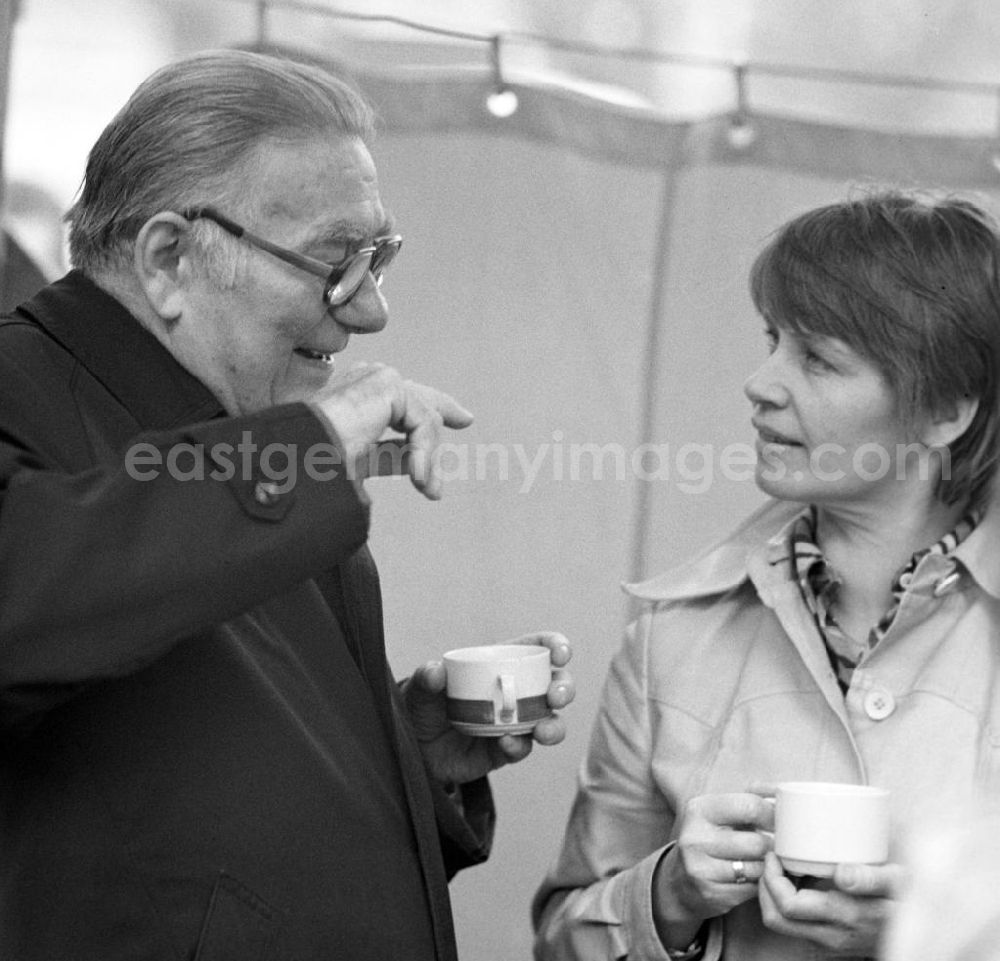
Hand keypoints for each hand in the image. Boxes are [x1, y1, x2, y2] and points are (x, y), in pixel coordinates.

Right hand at [310, 362, 472, 499]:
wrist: (292, 462)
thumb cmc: (310, 471)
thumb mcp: (358, 464)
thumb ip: (388, 457)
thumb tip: (416, 467)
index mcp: (350, 399)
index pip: (395, 403)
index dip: (424, 415)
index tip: (455, 420)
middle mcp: (361, 382)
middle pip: (415, 397)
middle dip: (441, 409)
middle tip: (466, 419)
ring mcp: (372, 378)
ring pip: (422, 418)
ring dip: (427, 457)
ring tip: (426, 488)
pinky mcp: (386, 384)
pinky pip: (423, 421)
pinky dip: (424, 452)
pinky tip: (418, 477)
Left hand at [400, 632, 572, 784]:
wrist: (414, 749)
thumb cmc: (422, 707)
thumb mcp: (420, 689)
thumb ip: (425, 678)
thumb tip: (435, 672)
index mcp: (500, 665)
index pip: (535, 649)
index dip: (554, 646)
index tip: (561, 653)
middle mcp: (515, 692)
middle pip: (554, 685)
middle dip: (564, 688)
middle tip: (556, 696)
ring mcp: (514, 722)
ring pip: (550, 721)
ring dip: (554, 726)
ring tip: (543, 731)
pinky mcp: (506, 750)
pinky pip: (522, 748)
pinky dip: (518, 746)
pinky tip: (505, 743)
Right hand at [652, 791, 773, 948]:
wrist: (680, 880)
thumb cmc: (711, 839)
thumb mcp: (720, 812)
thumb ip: (748, 799)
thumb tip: (778, 790)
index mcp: (699, 809)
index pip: (750, 806)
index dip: (773, 815)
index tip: (780, 822)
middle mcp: (695, 837)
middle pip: (757, 842)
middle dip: (772, 846)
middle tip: (774, 847)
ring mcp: (700, 868)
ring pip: (757, 868)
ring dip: (767, 867)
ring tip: (762, 862)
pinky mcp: (710, 893)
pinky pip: (752, 890)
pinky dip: (758, 886)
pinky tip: (750, 879)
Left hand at [758, 852, 903, 954]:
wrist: (923, 929)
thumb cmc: (909, 897)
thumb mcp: (899, 882)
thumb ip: (872, 878)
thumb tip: (842, 874)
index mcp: (844, 916)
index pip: (787, 905)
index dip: (771, 878)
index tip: (775, 853)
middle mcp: (831, 935)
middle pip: (775, 919)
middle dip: (764, 886)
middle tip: (770, 858)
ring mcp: (829, 941)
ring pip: (782, 924)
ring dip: (772, 895)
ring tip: (780, 867)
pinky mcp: (831, 941)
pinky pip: (795, 926)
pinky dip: (785, 903)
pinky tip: (797, 881)